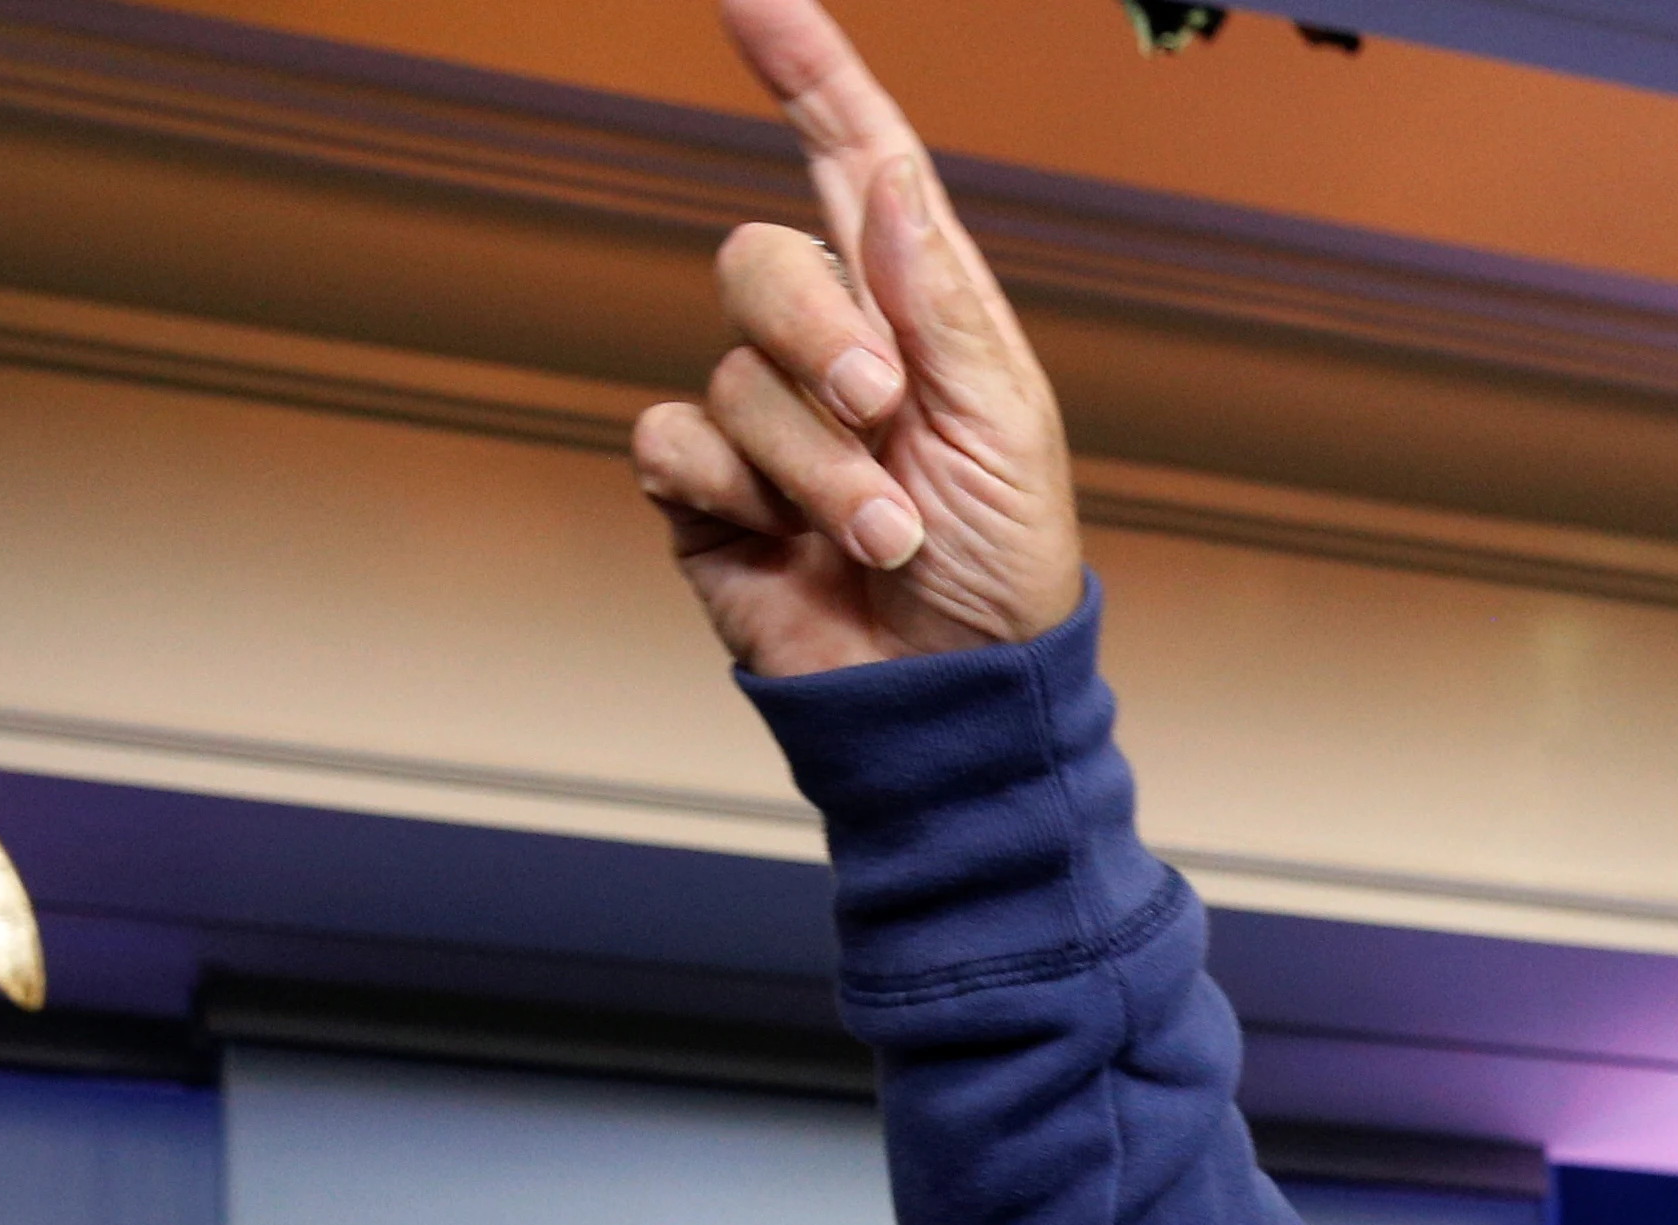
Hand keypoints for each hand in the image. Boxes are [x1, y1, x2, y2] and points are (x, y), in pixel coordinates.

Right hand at [635, 0, 1087, 674]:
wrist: (954, 699)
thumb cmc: (1004, 568)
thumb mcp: (1004, 423)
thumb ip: (935, 297)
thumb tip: (882, 172)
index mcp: (915, 310)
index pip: (849, 160)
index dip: (805, 73)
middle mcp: (831, 348)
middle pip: (760, 261)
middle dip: (816, 331)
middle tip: (881, 410)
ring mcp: (763, 422)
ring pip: (734, 376)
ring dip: (817, 465)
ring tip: (885, 535)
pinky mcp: (705, 495)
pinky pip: (673, 444)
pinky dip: (737, 496)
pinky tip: (786, 545)